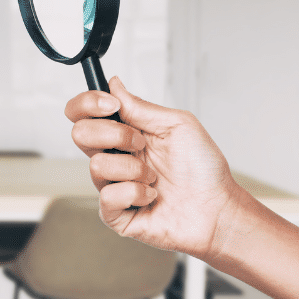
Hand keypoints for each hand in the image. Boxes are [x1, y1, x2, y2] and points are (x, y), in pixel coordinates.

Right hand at [64, 77, 247, 259]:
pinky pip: (108, 197)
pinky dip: (136, 193)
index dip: (88, 103)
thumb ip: (141, 107)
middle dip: (114, 134)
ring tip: (154, 177)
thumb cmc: (203, 169)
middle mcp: (115, 157)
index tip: (111, 104)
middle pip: (80, 134)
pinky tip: (152, 196)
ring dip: (133, 168)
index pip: (83, 113)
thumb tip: (113, 84)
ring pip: (97, 166)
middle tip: (141, 144)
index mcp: (124, 133)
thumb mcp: (178, 125)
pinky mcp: (115, 214)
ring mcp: (113, 185)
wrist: (218, 208)